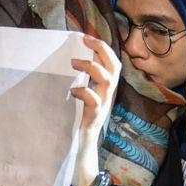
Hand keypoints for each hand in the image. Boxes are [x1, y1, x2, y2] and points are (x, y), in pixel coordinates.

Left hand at [69, 35, 120, 185]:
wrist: (82, 147)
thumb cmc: (79, 119)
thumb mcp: (84, 96)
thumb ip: (85, 80)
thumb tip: (78, 58)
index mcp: (105, 88)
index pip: (112, 62)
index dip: (102, 48)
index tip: (86, 37)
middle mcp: (107, 95)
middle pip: (114, 67)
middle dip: (101, 50)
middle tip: (85, 41)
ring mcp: (102, 106)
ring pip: (107, 81)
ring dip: (91, 68)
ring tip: (74, 63)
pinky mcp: (94, 117)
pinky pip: (94, 101)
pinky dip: (83, 92)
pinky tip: (71, 91)